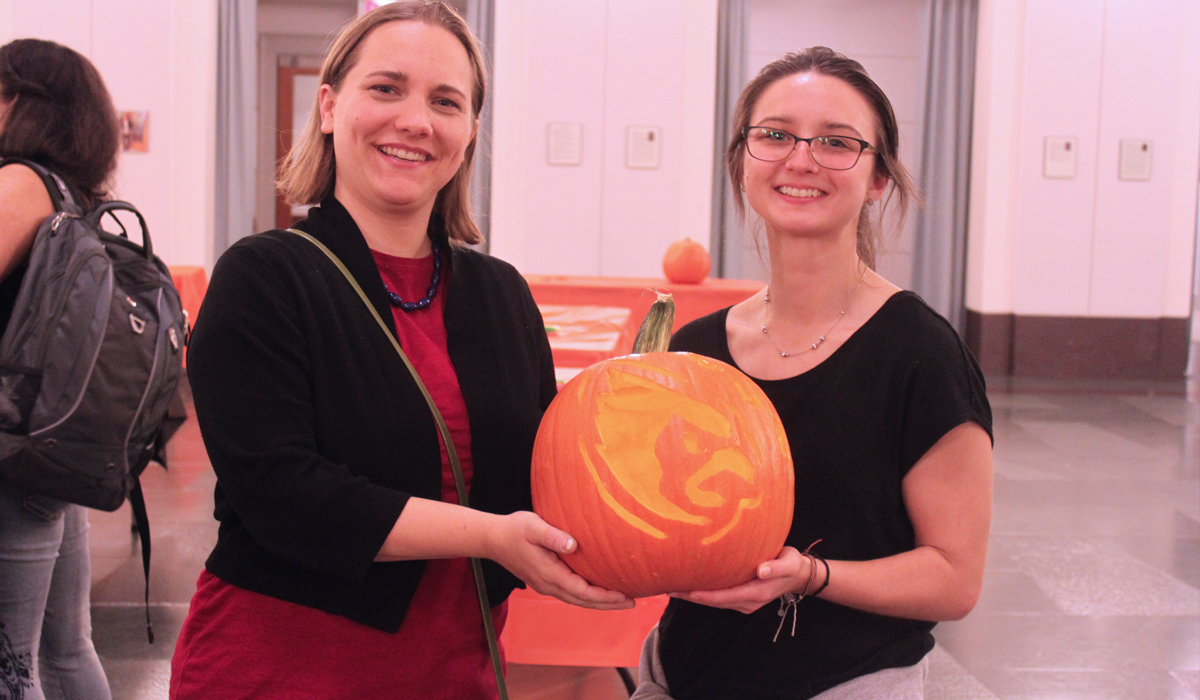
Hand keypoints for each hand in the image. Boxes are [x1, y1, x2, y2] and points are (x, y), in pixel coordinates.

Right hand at [486, 511, 633, 609]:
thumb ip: (553, 536)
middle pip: (583, 601)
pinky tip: (599, 590)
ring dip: (600, 602)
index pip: (582, 591)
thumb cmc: (514, 529)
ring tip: (622, 600)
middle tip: (633, 603)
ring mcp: (546, 585)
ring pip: (578, 600)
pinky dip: (588, 596)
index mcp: (549, 574)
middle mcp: (548, 585)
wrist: (492, 538)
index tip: (625, 595)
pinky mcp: (545, 581)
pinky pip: (572, 594)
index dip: (605, 596)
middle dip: (608, 604)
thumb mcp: (533, 527)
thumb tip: (573, 545)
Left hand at [670, 546, 810, 613]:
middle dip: (692, 596)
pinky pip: (719, 598)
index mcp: (757, 593)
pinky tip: (689, 586)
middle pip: (715, 602)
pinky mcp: (741, 598)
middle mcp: (748, 602)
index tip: (687, 590)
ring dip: (694, 596)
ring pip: (715, 601)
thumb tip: (761, 570)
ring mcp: (744, 602)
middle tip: (668, 588)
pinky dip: (703, 593)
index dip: (705, 595)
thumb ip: (776, 567)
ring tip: (672, 588)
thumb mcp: (789, 563)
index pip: (725, 597)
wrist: (798, 575)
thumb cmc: (791, 564)